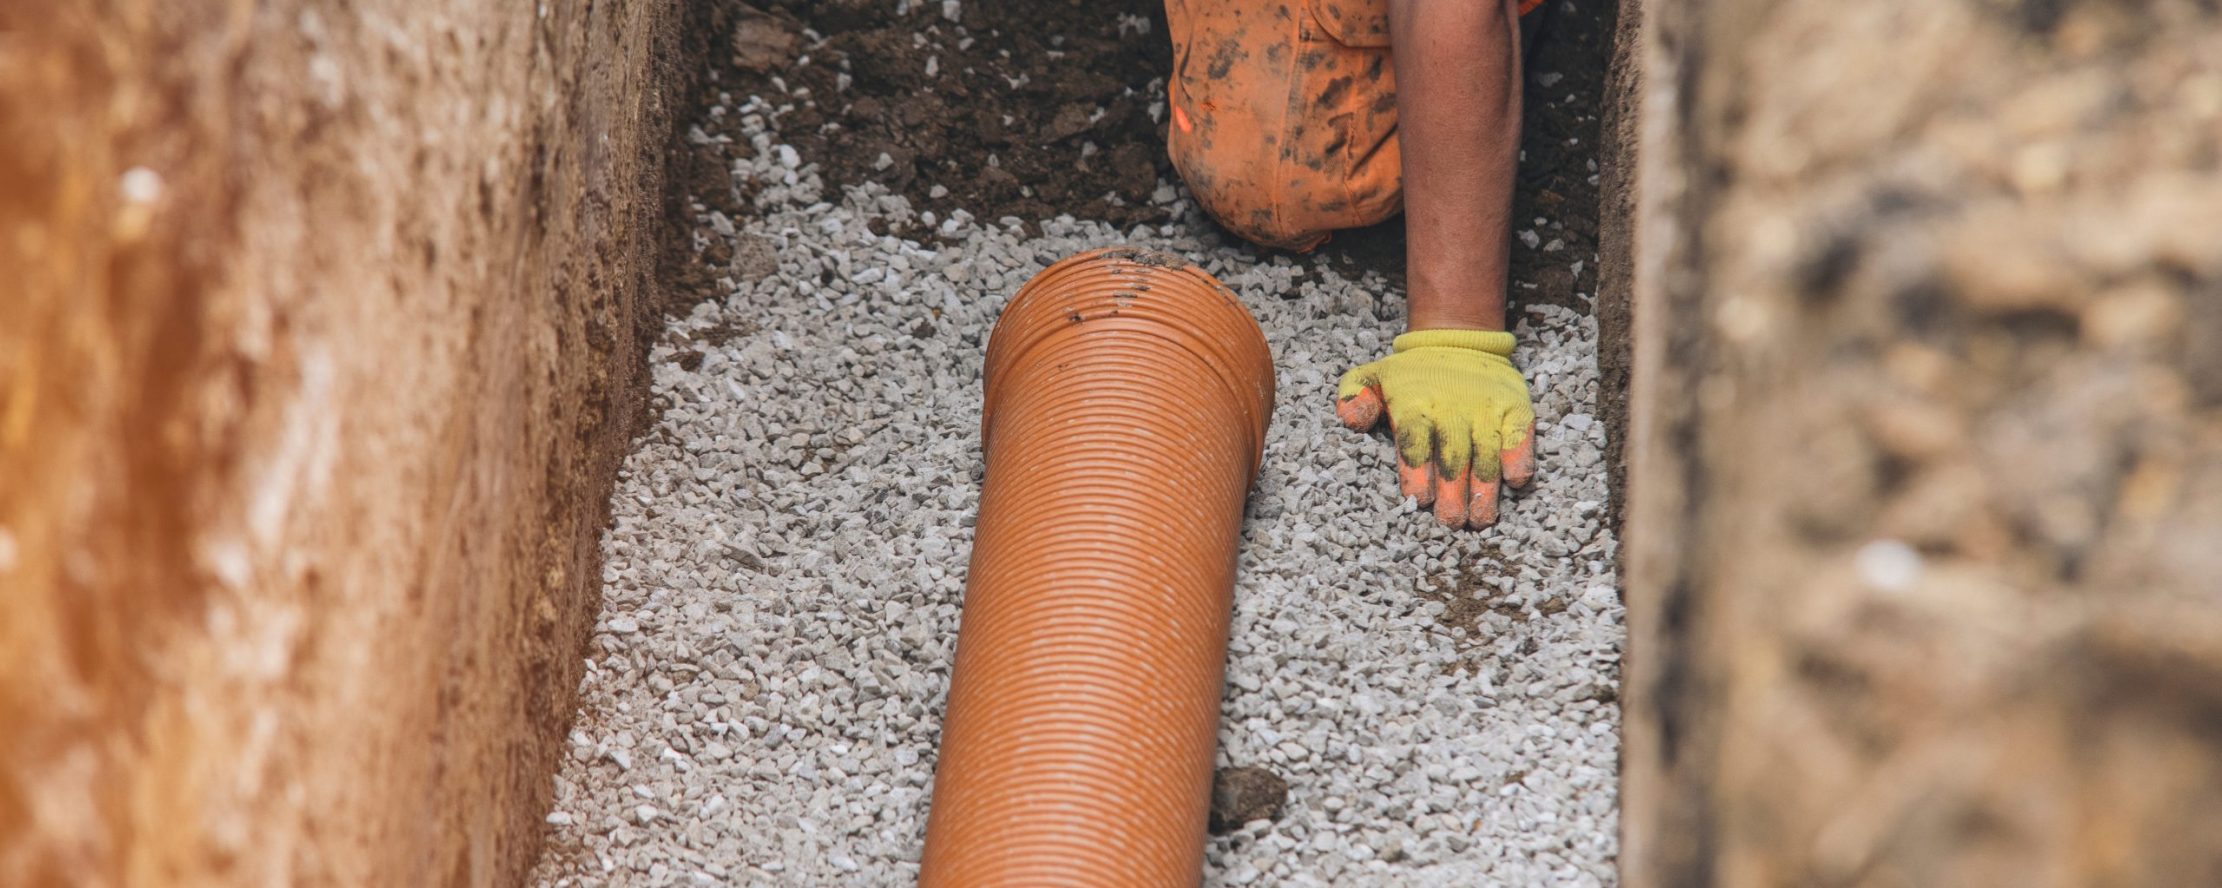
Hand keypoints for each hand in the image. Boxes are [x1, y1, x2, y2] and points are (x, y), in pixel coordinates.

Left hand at [1336, 329, 1536, 527]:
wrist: (1458, 341)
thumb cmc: (1410, 375)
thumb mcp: (1373, 376)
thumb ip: (1355, 397)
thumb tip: (1351, 420)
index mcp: (1414, 404)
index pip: (1414, 440)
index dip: (1416, 470)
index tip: (1419, 499)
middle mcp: (1451, 407)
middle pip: (1452, 454)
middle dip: (1452, 491)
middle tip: (1451, 521)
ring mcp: (1485, 407)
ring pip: (1486, 451)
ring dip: (1485, 488)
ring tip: (1481, 519)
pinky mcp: (1514, 406)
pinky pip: (1519, 433)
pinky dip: (1518, 456)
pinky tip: (1514, 480)